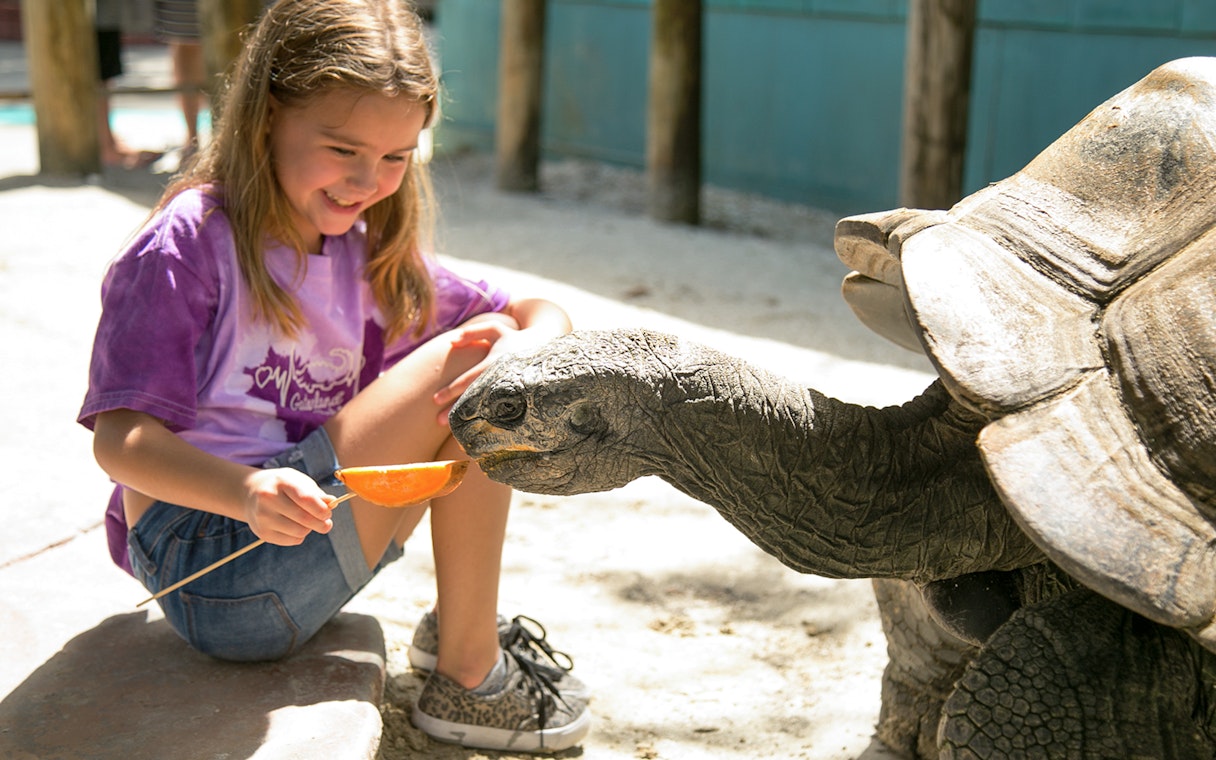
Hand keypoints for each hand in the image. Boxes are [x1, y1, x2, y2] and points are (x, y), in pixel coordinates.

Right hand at [241, 467, 334, 544]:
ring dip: (310, 529)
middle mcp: (268, 498)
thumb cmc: (283, 486)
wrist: (252, 492)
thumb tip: (332, 502)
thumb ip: (316, 493)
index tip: (328, 513)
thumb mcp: (298, 481)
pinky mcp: (262, 532)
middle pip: (304, 518)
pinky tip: (295, 526)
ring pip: (299, 532)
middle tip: (326, 524)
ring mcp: (263, 516)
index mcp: (281, 482)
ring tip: (309, 522)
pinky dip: (299, 536)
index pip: (306, 499)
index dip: (322, 509)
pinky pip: (291, 540)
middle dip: (321, 523)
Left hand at [432, 318, 556, 424]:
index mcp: (494, 363)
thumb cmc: (515, 338)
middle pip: (475, 397)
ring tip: (456, 431)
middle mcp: (502, 379)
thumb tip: (450, 342)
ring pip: (487, 408)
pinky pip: (502, 412)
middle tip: (437, 421)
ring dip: (471, 419)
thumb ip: (473, 333)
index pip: (468, 379)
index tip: (434, 400)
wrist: (547, 347)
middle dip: (455, 409)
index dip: (451, 390)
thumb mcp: (496, 330)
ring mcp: (512, 391)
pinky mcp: (521, 398)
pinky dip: (489, 421)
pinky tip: (479, 430)